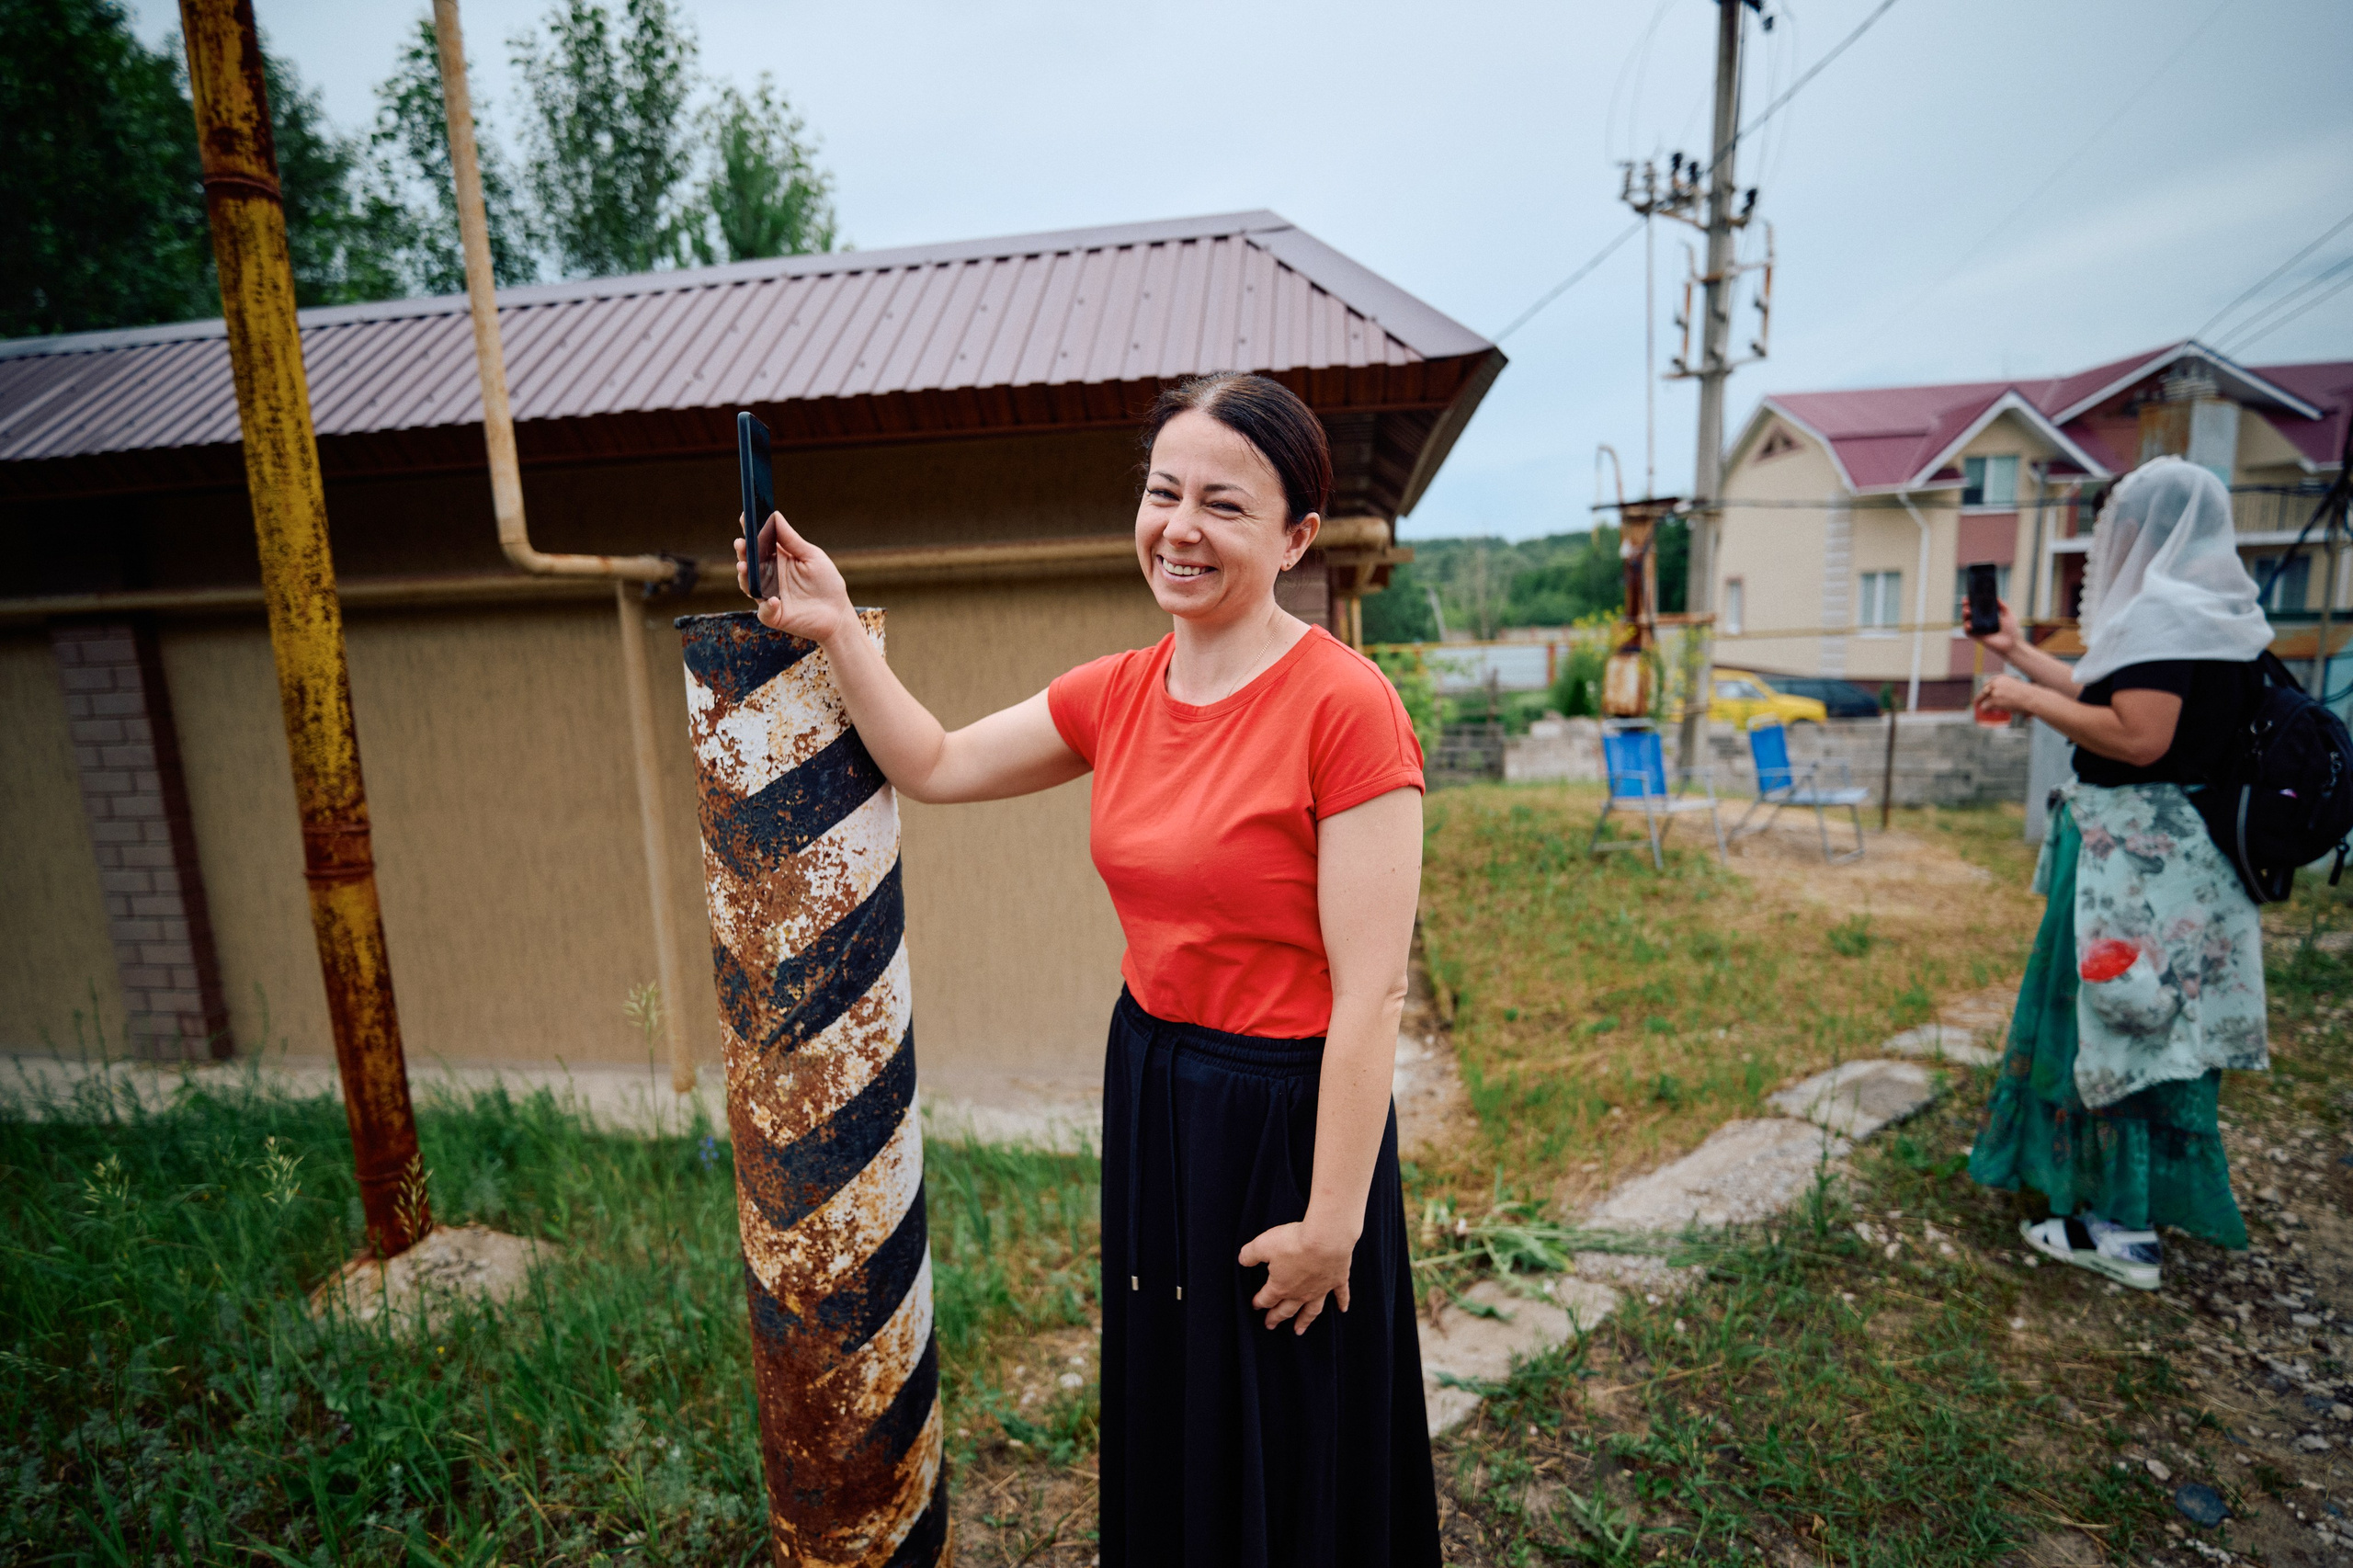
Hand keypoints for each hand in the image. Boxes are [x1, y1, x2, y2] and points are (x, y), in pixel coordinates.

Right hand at [733, 512, 854, 642]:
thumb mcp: (811, 556)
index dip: (750, 530)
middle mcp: (768, 576)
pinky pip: (765, 611)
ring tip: (744, 567)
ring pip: (749, 585)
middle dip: (743, 552)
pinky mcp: (775, 615)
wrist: (838, 613)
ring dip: (745, 576)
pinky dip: (767, 606)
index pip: (759, 543)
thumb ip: (791, 539)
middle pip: (749, 562)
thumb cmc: (826, 582)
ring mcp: (769, 596)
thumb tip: (774, 515)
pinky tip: (774, 599)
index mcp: (777, 559)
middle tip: (741, 543)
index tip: (745, 517)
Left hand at [1237, 1217, 1354, 1334]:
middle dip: (1276, 1317)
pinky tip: (1343, 1310)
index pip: (1266, 1298)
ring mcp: (1320, 1288)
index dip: (1258, 1302)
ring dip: (1305, 1320)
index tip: (1254, 1306)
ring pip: (1311, 1310)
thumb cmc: (1294, 1242)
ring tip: (1299, 1331)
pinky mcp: (1338, 1279)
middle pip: (1286, 1309)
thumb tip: (1242, 1260)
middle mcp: (1300, 1293)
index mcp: (1281, 1286)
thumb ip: (1250, 1254)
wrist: (1326, 1239)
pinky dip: (1342, 1302)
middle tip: (1270, 1326)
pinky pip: (1340, 1295)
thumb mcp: (1263, 1245)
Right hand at [1968, 596, 2021, 656]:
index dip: (1973, 601)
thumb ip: (2002, 606)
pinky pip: (1968, 631)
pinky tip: (1969, 623)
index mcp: (1988, 616)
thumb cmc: (2012, 630)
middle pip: (1970, 613)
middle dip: (1966, 606)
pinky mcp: (1977, 637)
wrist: (2013, 643)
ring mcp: (1978, 629)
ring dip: (1964, 615)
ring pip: (1967, 621)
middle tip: (1966, 602)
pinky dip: (1966, 627)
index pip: (1978, 607)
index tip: (1970, 596)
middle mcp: (1982, 622)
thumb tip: (1996, 597)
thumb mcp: (2008, 614)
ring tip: (1967, 611)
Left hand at [1977, 673, 2032, 718]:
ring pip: (1983, 698)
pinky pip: (1985, 706)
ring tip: (1980, 708)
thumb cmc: (2029, 694)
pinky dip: (1984, 709)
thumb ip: (2015, 690)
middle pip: (1984, 690)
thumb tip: (2013, 697)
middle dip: (1981, 696)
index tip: (1985, 692)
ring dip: (1981, 703)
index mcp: (2002, 678)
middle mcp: (1996, 683)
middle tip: (1980, 701)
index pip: (1990, 681)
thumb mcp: (2019, 687)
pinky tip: (1983, 712)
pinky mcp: (1994, 701)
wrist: (2030, 697)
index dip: (1986, 687)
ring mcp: (1994, 692)